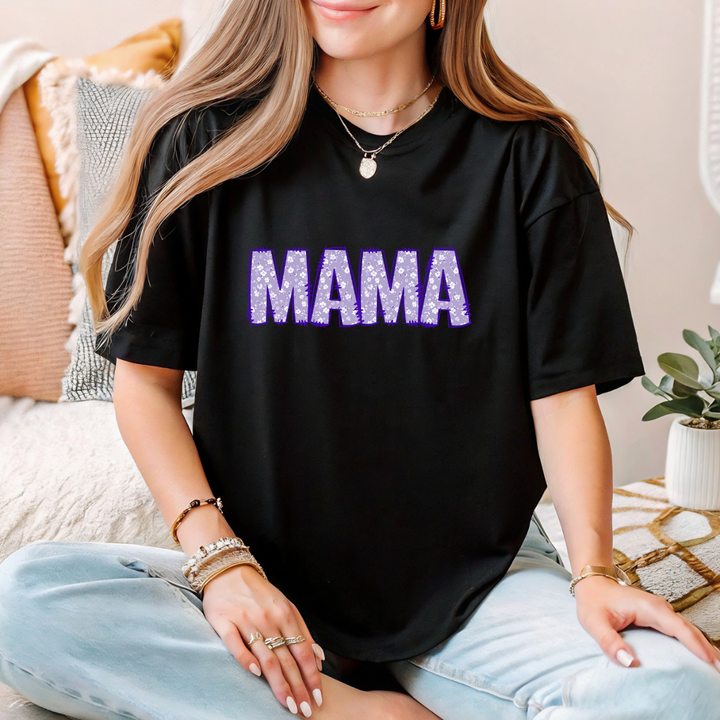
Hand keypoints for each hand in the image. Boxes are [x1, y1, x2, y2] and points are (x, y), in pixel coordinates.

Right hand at [201, 564, 323, 716]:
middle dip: (297, 687)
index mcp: (286, 614)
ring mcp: (246, 621)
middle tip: (304, 710)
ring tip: (286, 704)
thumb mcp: (286, 606)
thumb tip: (318, 658)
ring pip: (265, 656)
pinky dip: (246, 659)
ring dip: (277, 683)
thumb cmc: (260, 593)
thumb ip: (302, 631)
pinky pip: (236, 644)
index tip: (318, 697)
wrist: (228, 571)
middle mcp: (269, 619)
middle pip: (286, 658)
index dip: (311, 675)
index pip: (302, 651)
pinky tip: (255, 674)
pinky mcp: (224, 622)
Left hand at [574, 575, 719, 671]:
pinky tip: (701, 659)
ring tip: (716, 670)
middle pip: (691, 631)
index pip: (679, 629)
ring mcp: (661, 611)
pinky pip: (681, 632)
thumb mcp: (594, 623)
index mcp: (650, 608)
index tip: (712, 664)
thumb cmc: (593, 602)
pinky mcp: (659, 616)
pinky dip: (694, 645)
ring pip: (689, 632)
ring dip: (703, 649)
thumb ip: (609, 642)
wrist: (592, 582)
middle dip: (708, 652)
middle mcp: (660, 608)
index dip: (697, 647)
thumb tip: (630, 663)